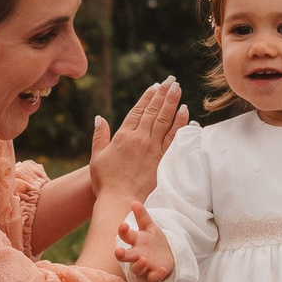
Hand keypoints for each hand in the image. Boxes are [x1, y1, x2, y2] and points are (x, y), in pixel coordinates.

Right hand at [88, 78, 187, 205]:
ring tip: (178, 88)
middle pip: (153, 111)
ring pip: (164, 120)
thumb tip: (100, 118)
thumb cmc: (105, 182)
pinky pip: (173, 138)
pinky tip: (184, 111)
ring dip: (172, 102)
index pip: (138, 111)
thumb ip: (99, 136)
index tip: (155, 86)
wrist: (119, 200)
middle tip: (172, 80)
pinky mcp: (162, 159)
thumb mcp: (97, 157)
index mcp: (123, 136)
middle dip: (163, 94)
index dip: (147, 97)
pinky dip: (180, 123)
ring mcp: (152, 148)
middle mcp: (139, 138)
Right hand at [114, 203, 173, 281]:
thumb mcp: (150, 228)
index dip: (123, 231)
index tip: (124, 225)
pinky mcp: (153, 275)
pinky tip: (162, 269)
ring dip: (139, 265)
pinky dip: (156, 275)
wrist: (167, 256)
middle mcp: (136, 255)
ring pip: (137, 269)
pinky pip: (153, 278)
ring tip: (143, 259)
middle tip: (119, 251)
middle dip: (120, 254)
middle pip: (124, 257)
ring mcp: (144, 266)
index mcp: (135, 242)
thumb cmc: (153, 242)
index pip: (125, 237)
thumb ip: (142, 216)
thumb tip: (134, 201)